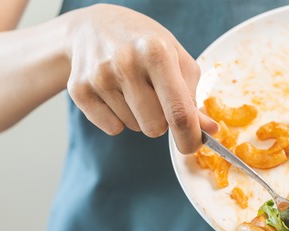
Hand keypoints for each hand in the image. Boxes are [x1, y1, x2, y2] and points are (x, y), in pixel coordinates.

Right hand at [64, 4, 216, 152]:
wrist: (93, 27)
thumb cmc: (144, 44)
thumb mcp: (176, 59)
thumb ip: (192, 96)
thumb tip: (209, 131)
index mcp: (156, 52)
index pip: (178, 112)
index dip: (189, 137)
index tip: (193, 146)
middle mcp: (126, 63)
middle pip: (155, 127)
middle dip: (161, 120)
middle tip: (154, 95)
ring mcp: (99, 76)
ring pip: (134, 128)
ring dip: (139, 116)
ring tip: (132, 87)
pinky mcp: (79, 90)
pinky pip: (112, 128)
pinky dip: (118, 118)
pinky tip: (114, 93)